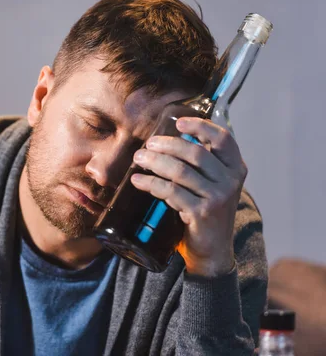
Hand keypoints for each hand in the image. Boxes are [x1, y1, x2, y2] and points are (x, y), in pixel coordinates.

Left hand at [130, 117, 245, 276]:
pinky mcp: (202, 213)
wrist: (212, 251)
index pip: (223, 138)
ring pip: (180, 171)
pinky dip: (150, 183)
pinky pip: (170, 192)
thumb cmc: (206, 212)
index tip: (178, 122)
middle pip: (195, 153)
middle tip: (147, 146)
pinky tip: (138, 180)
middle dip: (166, 145)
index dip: (200, 126)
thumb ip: (201, 164)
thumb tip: (168, 140)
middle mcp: (231, 181)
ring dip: (154, 162)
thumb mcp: (213, 184)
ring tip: (138, 159)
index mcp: (235, 168)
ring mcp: (218, 197)